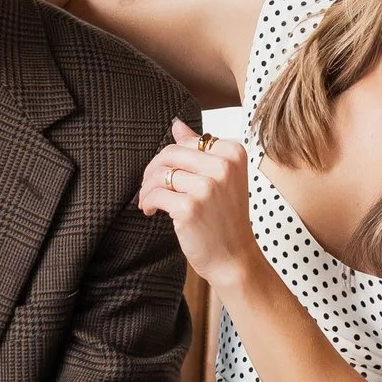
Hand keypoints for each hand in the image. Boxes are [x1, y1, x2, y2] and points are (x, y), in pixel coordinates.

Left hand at [138, 120, 260, 285]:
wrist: (234, 257)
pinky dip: (147, 202)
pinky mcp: (190, 208)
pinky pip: (155, 195)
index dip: (170, 159)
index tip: (167, 174)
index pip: (187, 143)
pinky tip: (150, 210)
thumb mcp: (220, 178)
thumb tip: (177, 124)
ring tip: (149, 200)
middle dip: (153, 170)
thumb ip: (199, 149)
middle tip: (150, 187)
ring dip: (147, 188)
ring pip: (160, 174)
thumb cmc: (226, 218)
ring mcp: (207, 187)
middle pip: (170, 154)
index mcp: (234, 153)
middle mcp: (224, 166)